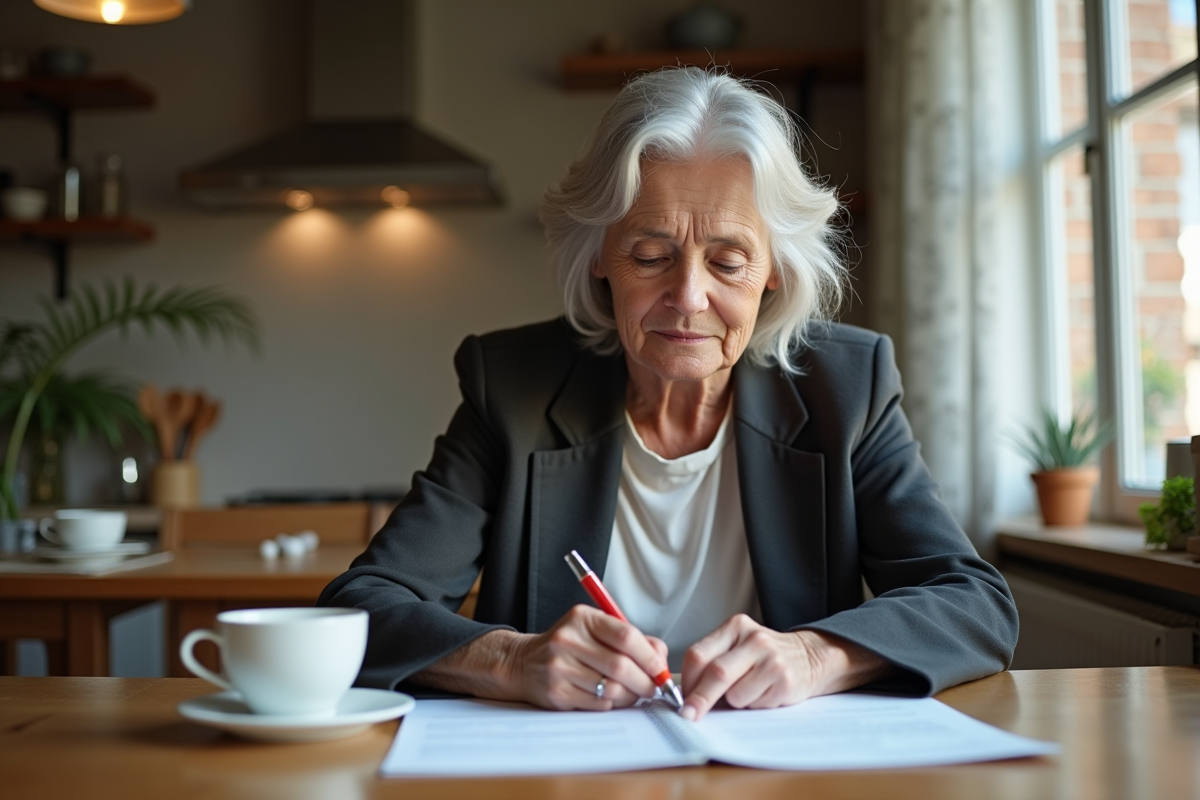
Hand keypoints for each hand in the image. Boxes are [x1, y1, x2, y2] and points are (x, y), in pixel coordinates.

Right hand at [509, 605, 669, 710]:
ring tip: (633, 694)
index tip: (660, 669)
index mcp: (582, 618)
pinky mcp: (557, 692)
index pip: (626, 636)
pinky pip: (598, 704)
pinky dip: (612, 704)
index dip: (650, 656)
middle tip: (653, 688)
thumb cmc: (568, 647)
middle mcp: (568, 640)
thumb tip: (661, 658)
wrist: (524, 663)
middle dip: (645, 681)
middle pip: (621, 666)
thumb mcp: (595, 630)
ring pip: (611, 689)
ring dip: (631, 696)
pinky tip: (611, 698)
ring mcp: (560, 667)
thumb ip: (629, 639)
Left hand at [679, 614, 890, 720]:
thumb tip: (686, 695)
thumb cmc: (763, 656)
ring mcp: (771, 658)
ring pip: (736, 694)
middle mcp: (753, 638)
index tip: (681, 699)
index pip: (698, 654)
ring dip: (734, 702)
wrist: (809, 656)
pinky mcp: (786, 679)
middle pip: (716, 673)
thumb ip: (712, 663)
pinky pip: (756, 703)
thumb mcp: (737, 647)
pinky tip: (765, 692)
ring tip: (748, 690)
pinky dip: (753, 705)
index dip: (687, 681)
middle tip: (689, 715)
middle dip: (699, 699)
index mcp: (734, 627)